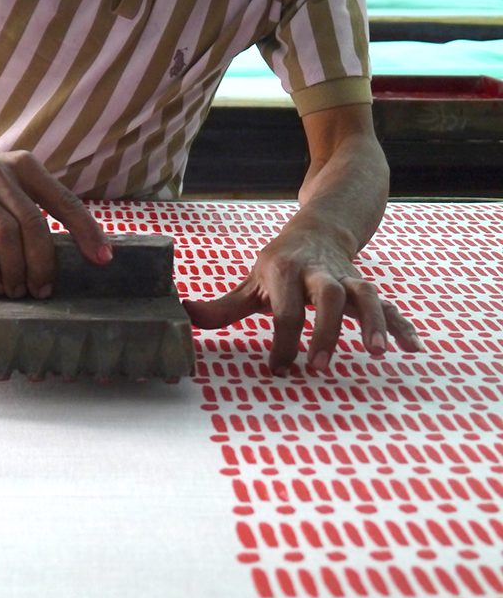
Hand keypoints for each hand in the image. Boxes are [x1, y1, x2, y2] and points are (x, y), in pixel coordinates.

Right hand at [0, 140, 112, 297]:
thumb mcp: (15, 177)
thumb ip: (40, 202)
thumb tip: (79, 247)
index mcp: (25, 165)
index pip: (64, 201)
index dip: (87, 231)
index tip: (103, 259)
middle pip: (32, 223)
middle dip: (43, 262)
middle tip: (44, 289)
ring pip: (3, 236)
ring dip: (16, 270)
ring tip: (18, 290)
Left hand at [183, 223, 422, 374]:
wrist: (319, 228)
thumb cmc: (280, 265)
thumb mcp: (251, 281)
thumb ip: (222, 307)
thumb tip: (184, 316)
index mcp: (286, 273)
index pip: (285, 308)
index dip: (281, 339)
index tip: (278, 368)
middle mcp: (319, 273)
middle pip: (327, 294)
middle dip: (325, 328)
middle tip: (320, 365)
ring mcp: (347, 280)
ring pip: (365, 295)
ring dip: (372, 323)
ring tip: (378, 354)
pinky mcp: (365, 289)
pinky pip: (389, 306)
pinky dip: (402, 325)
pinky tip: (413, 348)